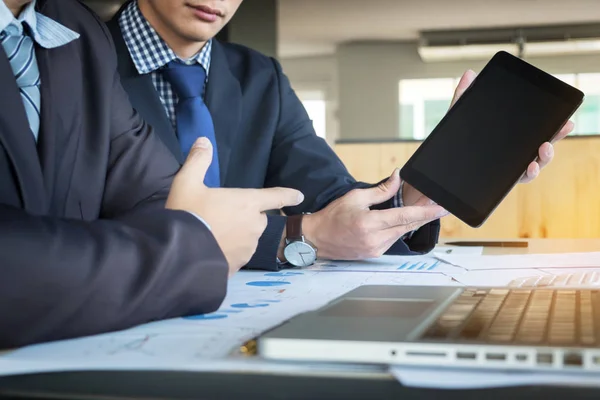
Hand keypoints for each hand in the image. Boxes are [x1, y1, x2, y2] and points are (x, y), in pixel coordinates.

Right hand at [167, 137, 303, 274]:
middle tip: (223, 217)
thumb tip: (204, 140)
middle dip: (247, 217)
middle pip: (258, 218)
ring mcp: (248, 247)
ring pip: (250, 238)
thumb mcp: (186, 183)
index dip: (288, 195)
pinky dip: (231, 252)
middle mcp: (254, 225)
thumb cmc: (187, 214)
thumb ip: (198, 161)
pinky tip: (214, 250)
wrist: (179, 253)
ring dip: (239, 236)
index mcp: (247, 202)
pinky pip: (240, 255)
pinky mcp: (239, 265)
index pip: (275, 196)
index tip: (299, 196)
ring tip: (215, 234)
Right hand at [299, 169, 447, 260]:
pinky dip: (400, 229)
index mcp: (369, 223)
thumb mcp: (355, 197)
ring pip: (402, 233)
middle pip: (408, 226)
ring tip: (422, 210)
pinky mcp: (375, 254)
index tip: (442, 208)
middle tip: (439, 207)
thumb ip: (381, 190)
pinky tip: (403, 221)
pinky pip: (393, 239)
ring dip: (412, 222)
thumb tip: (398, 178)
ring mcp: (375, 249)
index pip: (404, 216)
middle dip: (425, 215)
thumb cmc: (332, 217)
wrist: (317, 239)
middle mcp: (375, 239)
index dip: (426, 212)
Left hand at [402, 69, 574, 205]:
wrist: (427, 180)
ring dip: (542, 160)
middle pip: (536, 151)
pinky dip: (524, 175)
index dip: (550, 129)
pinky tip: (528, 168)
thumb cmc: (444, 151)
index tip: (564, 119)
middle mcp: (506, 160)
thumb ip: (462, 99)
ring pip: (530, 169)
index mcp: (503, 143)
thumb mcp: (452, 121)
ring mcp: (500, 174)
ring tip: (543, 150)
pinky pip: (513, 183)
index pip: (531, 135)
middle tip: (561, 130)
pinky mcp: (492, 187)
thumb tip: (469, 73)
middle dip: (553, 141)